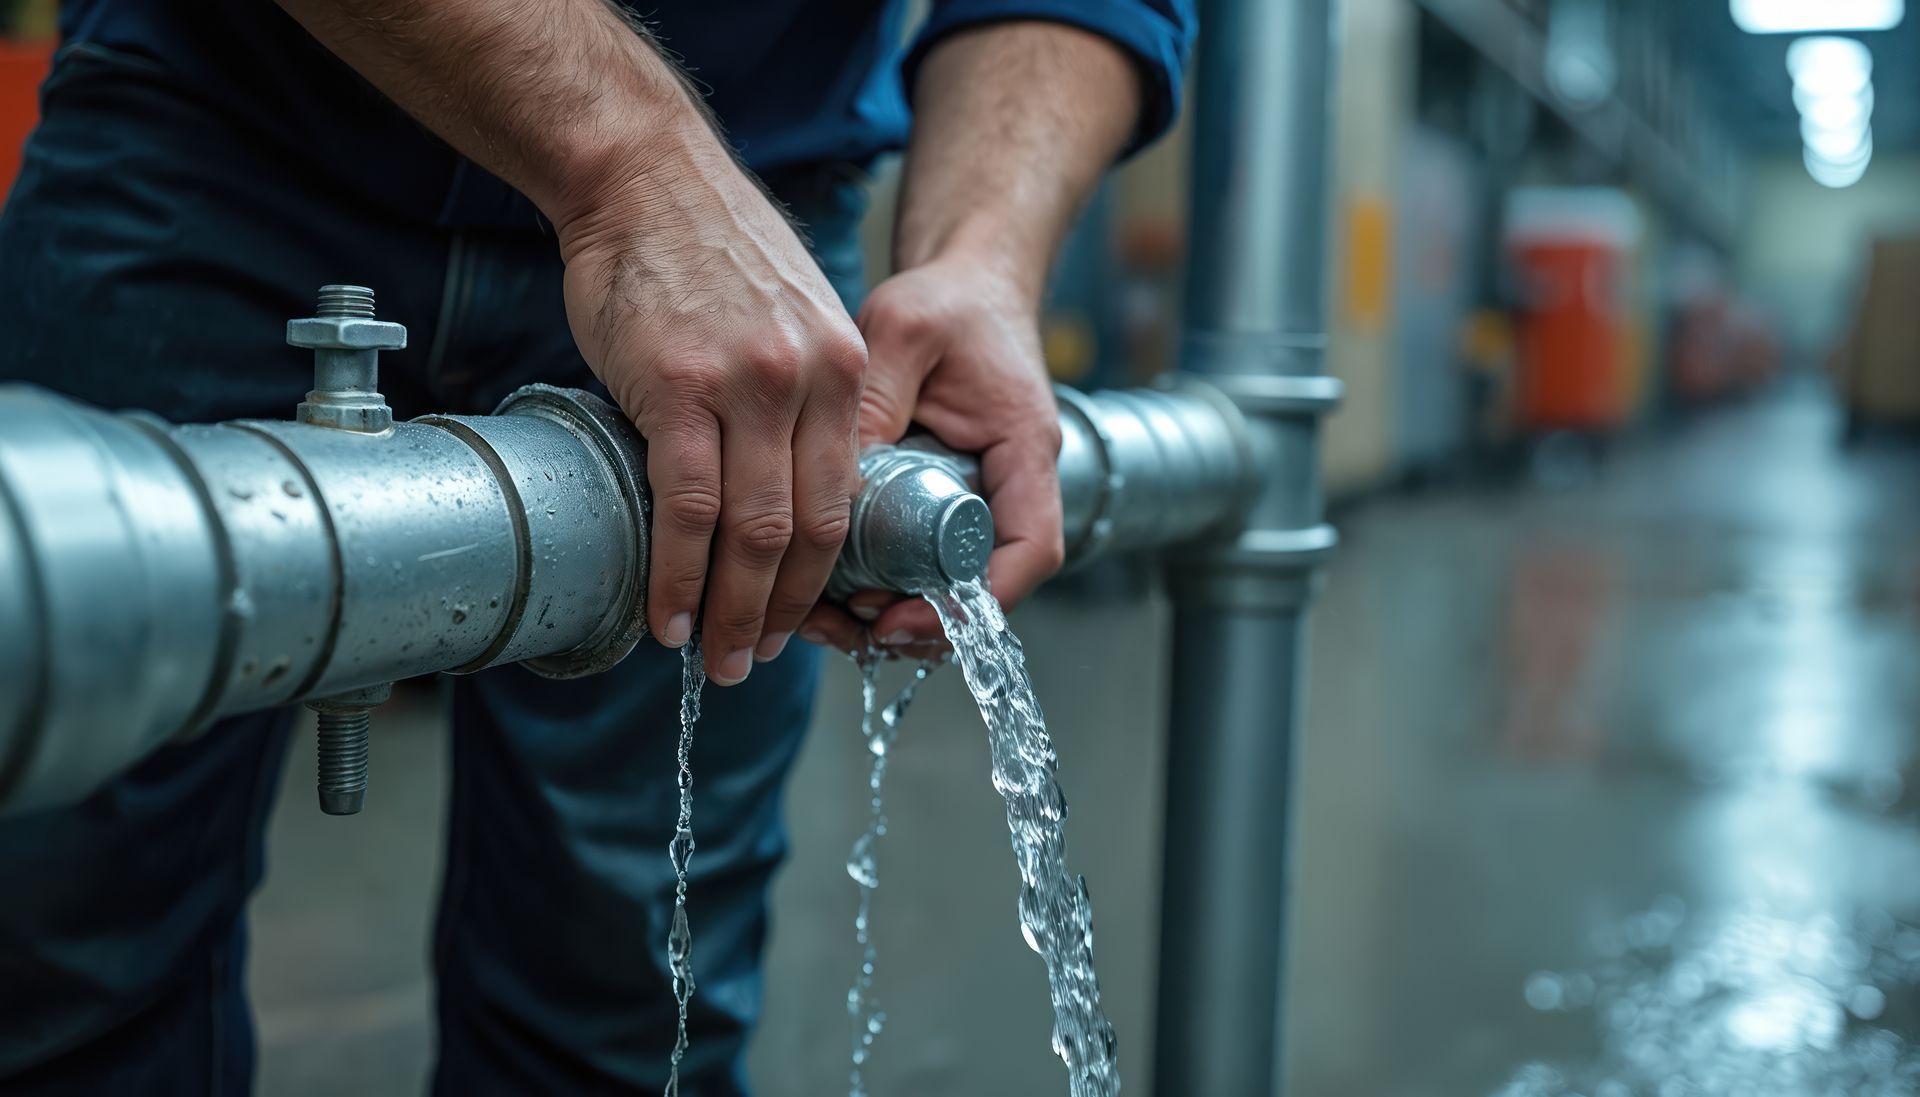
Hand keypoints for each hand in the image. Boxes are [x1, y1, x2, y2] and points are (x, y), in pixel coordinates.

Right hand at [556, 139, 866, 685]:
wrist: (642, 172)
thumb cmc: (706, 246)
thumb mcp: (790, 315)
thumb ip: (798, 396)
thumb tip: (776, 479)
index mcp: (844, 370)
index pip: (847, 501)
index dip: (825, 579)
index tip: (798, 620)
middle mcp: (808, 382)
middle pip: (811, 532)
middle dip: (783, 613)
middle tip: (752, 660)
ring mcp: (746, 386)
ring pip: (753, 532)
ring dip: (732, 610)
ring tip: (712, 658)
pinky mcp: (679, 386)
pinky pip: (687, 506)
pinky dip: (679, 573)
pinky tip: (666, 613)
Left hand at [801, 253, 1063, 655]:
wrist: (962, 283)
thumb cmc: (948, 299)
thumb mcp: (904, 331)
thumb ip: (874, 397)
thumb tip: (833, 479)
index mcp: (1024, 451)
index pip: (1030, 550)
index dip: (977, 601)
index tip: (906, 617)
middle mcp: (1011, 488)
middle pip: (982, 586)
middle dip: (918, 621)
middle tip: (848, 626)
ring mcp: (978, 500)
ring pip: (946, 585)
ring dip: (888, 614)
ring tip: (822, 619)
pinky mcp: (942, 503)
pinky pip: (918, 562)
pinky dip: (876, 586)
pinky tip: (821, 591)